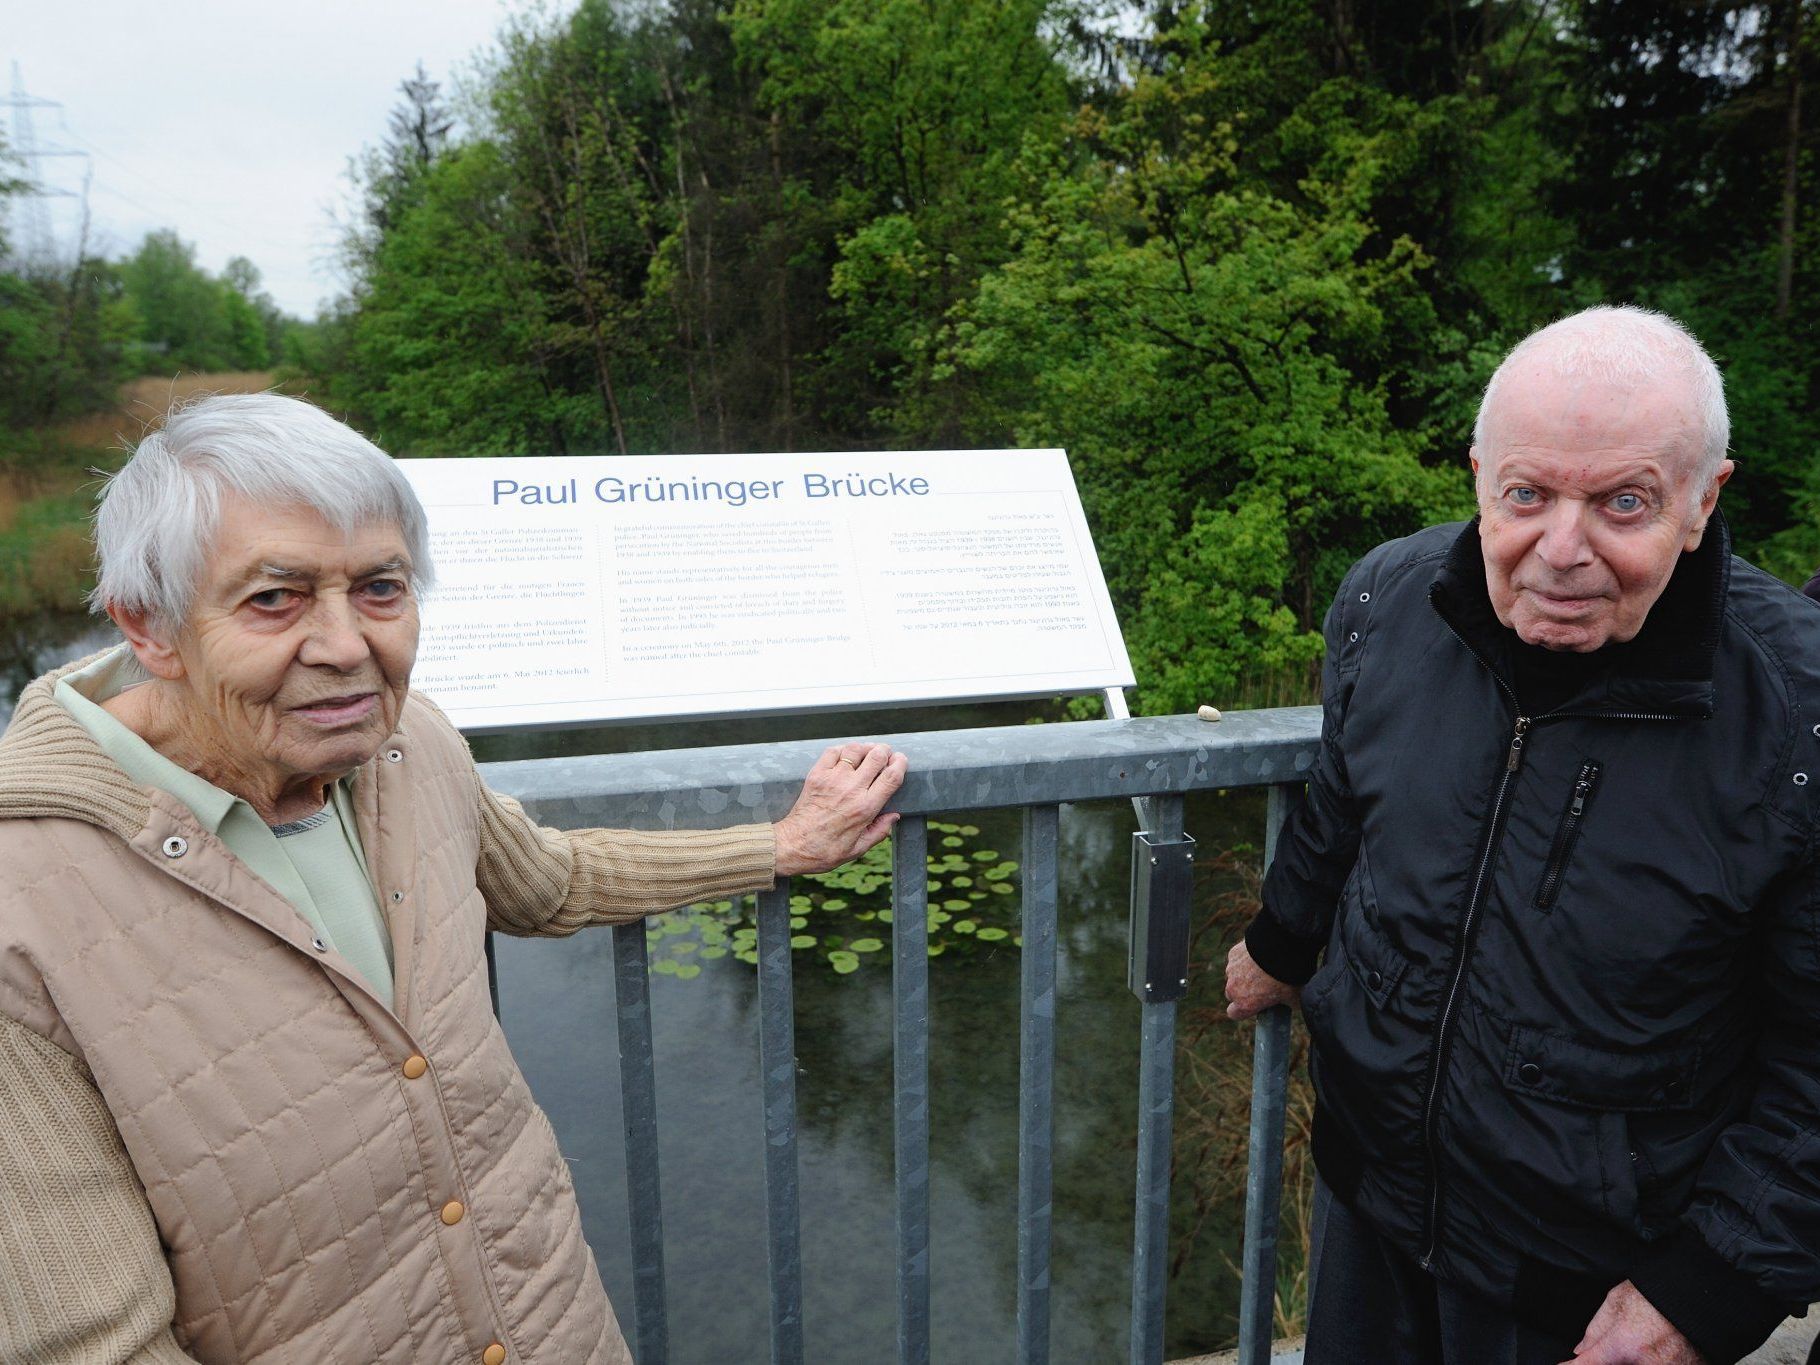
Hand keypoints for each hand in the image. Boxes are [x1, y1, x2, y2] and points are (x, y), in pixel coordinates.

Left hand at [773, 742, 907, 876]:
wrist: (793, 845)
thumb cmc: (826, 850)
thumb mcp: (858, 848)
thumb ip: (879, 831)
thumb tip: (894, 816)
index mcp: (865, 808)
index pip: (891, 776)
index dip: (901, 763)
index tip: (901, 761)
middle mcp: (851, 790)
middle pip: (876, 756)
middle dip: (885, 751)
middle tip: (886, 754)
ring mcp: (832, 780)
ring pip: (855, 750)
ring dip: (865, 748)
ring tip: (867, 752)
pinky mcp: (816, 775)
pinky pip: (833, 752)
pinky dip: (843, 750)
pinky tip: (846, 756)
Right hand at [1223, 940, 1300, 1019]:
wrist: (1281, 948)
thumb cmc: (1288, 977)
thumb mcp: (1293, 998)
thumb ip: (1285, 1003)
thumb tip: (1290, 1002)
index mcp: (1245, 1004)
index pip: (1234, 1013)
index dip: (1243, 1010)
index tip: (1254, 1005)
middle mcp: (1233, 988)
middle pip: (1232, 993)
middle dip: (1243, 991)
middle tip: (1262, 985)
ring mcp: (1231, 969)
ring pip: (1234, 975)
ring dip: (1244, 973)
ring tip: (1264, 966)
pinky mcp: (1233, 953)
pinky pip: (1237, 959)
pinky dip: (1246, 958)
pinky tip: (1261, 954)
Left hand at [1564, 1281, 1704, 1363]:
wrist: (1703, 1293)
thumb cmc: (1660, 1291)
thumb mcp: (1618, 1300)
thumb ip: (1596, 1329)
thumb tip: (1581, 1350)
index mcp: (1626, 1344)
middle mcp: (1649, 1364)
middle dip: (1610, 1359)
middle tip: (1621, 1340)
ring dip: (1632, 1358)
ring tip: (1644, 1338)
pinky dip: (1654, 1359)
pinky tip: (1656, 1347)